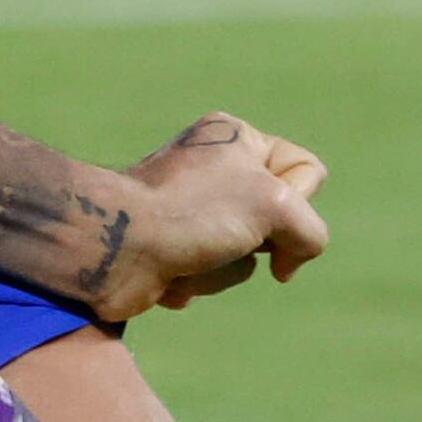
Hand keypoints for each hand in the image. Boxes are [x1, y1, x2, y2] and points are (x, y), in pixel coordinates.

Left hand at [90, 114, 330, 321]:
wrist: (113, 249)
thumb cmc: (190, 214)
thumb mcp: (275, 206)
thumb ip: (309, 229)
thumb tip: (285, 267)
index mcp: (234, 138)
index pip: (305, 170)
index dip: (296, 199)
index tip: (265, 208)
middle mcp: (213, 170)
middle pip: (278, 222)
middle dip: (256, 244)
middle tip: (223, 235)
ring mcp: (191, 212)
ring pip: (246, 258)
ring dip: (222, 270)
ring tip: (187, 258)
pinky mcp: (172, 250)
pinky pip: (212, 276)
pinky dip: (196, 282)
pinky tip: (167, 273)